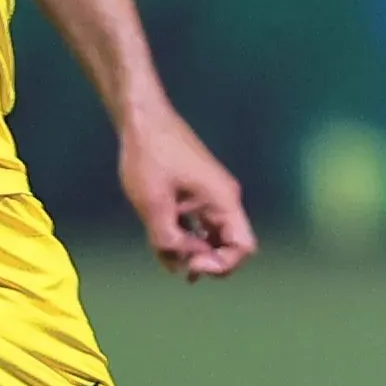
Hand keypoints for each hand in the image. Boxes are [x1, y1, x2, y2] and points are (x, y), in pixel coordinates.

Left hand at [114, 103, 256, 281]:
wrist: (142, 120)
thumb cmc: (149, 156)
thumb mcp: (154, 204)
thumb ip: (168, 239)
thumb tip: (181, 262)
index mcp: (223, 200)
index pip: (242, 246)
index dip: (221, 264)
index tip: (191, 262)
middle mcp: (223, 201)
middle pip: (230, 245)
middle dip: (206, 261)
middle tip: (178, 263)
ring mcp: (210, 198)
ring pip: (212, 238)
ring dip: (192, 252)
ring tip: (166, 254)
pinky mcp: (195, 195)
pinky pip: (199, 226)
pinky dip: (185, 239)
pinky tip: (166, 248)